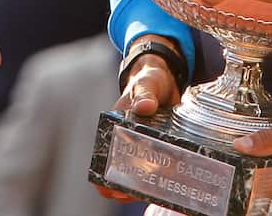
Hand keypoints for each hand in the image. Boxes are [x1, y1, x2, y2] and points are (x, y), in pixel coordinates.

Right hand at [94, 36, 184, 203]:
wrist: (167, 79)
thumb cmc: (150, 79)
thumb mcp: (147, 83)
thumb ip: (145, 93)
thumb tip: (145, 107)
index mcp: (114, 126)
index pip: (102, 158)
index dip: (104, 179)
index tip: (115, 190)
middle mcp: (125, 140)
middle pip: (118, 174)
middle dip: (126, 189)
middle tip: (142, 193)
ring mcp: (141, 147)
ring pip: (136, 177)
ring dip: (143, 187)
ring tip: (157, 191)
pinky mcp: (158, 150)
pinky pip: (155, 171)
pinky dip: (158, 180)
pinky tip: (169, 185)